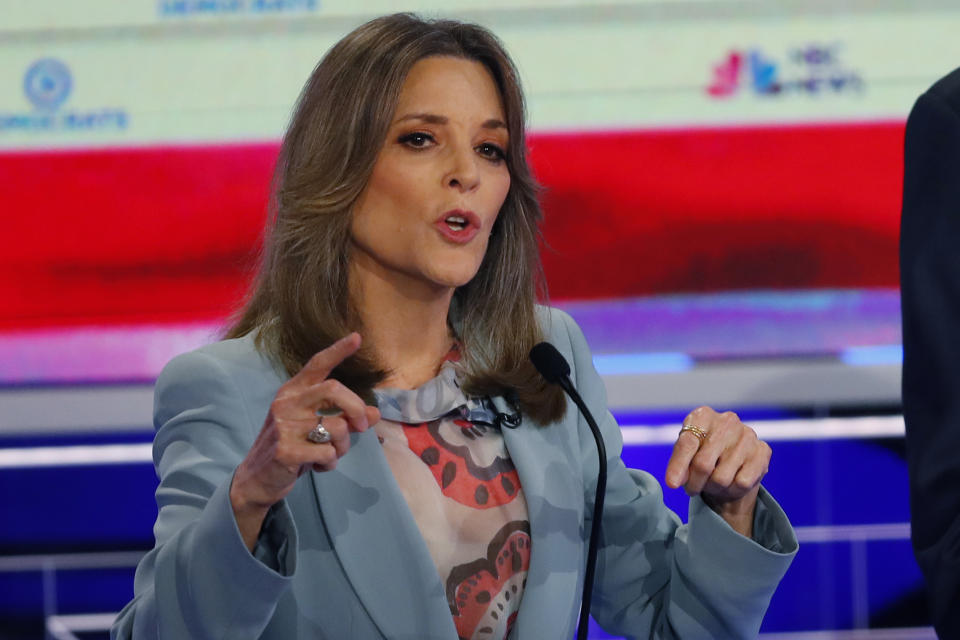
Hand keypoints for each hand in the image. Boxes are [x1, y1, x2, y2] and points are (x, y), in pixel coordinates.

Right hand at [229, 333, 380, 548]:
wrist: (256, 480)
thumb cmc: (291, 448)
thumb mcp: (316, 429)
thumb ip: (343, 418)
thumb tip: (375, 414)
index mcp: (292, 392)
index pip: (317, 365)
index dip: (338, 350)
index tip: (357, 337)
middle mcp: (287, 403)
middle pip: (335, 389)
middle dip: (357, 408)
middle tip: (362, 426)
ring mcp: (284, 426)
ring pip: (337, 427)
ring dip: (342, 446)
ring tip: (328, 454)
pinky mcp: (285, 450)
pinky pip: (328, 453)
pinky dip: (330, 464)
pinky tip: (316, 467)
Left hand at [664, 406, 770, 537]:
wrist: (733, 465)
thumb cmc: (703, 456)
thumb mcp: (685, 456)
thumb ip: (678, 465)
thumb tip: (674, 481)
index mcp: (703, 415)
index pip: (687, 443)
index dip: (678, 467)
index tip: (672, 484)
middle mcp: (727, 420)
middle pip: (703, 464)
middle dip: (695, 482)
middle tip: (693, 488)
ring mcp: (747, 434)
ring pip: (721, 478)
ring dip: (714, 487)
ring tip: (713, 482)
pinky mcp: (763, 450)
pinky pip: (742, 482)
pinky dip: (733, 489)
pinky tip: (732, 481)